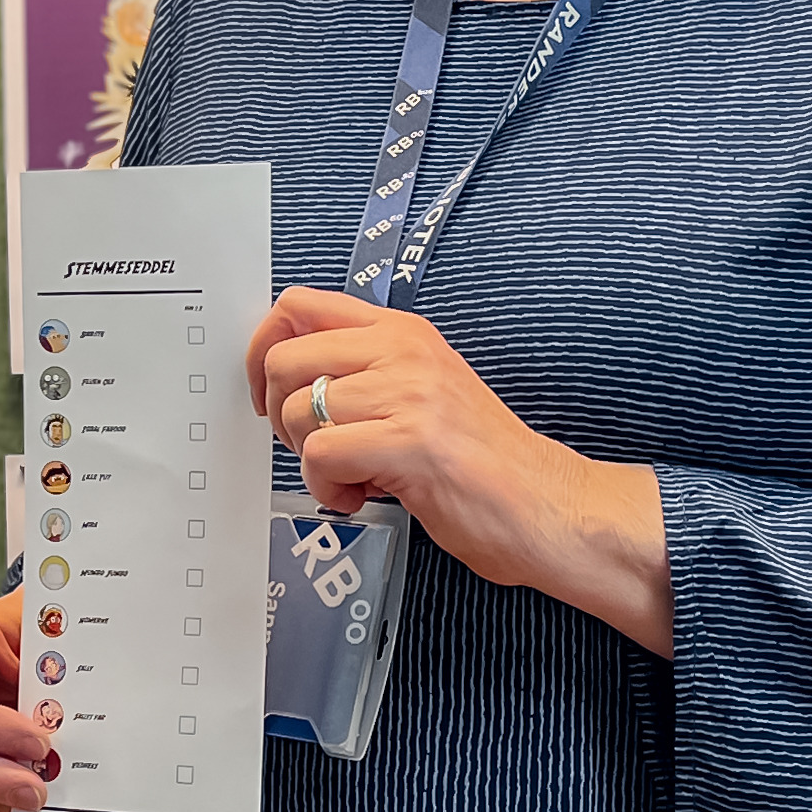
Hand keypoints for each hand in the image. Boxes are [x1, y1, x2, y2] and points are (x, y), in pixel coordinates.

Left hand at [247, 286, 673, 650]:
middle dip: (282, 415)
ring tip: (354, 478)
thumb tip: (286, 377)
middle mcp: (403, 351)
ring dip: (309, 461)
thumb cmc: (481, 461)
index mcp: (402, 332)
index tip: (269, 393)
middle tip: (316, 447)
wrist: (547, 505)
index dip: (264, 349)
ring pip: (297, 412)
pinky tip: (363, 496)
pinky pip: (319, 455)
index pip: (300, 306)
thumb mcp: (420, 392)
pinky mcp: (409, 441)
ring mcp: (408, 393)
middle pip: (285, 359)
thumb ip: (364, 374)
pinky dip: (327, 488)